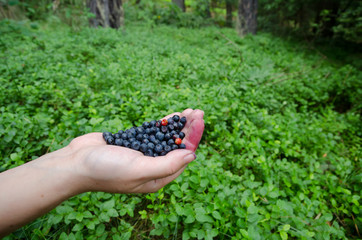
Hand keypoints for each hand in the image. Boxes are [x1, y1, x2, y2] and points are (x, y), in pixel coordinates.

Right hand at [69, 109, 204, 193]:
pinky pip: (153, 132)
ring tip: (193, 111)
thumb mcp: (140, 169)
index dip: (193, 139)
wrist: (76, 163)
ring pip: (167, 137)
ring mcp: (143, 153)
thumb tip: (192, 156)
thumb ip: (167, 164)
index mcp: (157, 178)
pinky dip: (164, 123)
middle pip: (177, 146)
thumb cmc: (107, 170)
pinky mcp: (134, 142)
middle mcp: (152, 166)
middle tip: (199, 113)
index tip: (199, 122)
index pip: (182, 158)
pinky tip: (174, 115)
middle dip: (189, 130)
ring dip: (180, 125)